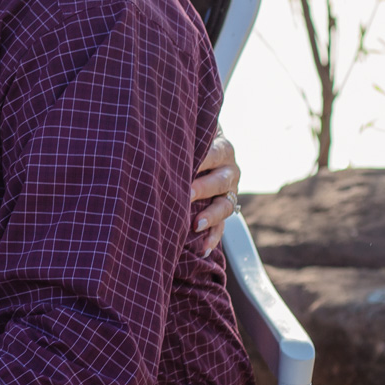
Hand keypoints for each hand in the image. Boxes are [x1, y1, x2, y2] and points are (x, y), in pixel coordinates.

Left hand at [190, 132, 240, 255]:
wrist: (204, 149)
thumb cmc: (187, 140)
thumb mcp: (190, 136)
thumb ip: (181, 137)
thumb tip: (154, 138)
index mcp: (222, 149)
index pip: (213, 153)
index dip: (200, 161)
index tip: (182, 166)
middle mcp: (229, 171)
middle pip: (221, 182)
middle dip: (203, 189)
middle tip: (186, 194)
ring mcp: (229, 193)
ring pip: (225, 206)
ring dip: (211, 217)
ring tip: (195, 225)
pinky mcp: (225, 209)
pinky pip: (223, 227)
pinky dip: (213, 237)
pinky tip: (204, 249)